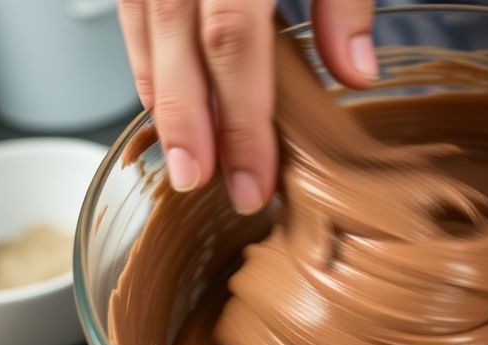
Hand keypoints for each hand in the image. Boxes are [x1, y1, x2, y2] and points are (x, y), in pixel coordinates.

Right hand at [117, 0, 376, 211]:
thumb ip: (344, 0)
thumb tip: (355, 72)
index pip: (233, 46)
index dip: (240, 122)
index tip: (251, 183)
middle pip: (180, 51)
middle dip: (188, 127)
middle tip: (199, 184)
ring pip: (146, 35)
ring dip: (163, 101)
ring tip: (185, 157)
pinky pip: (132, 12)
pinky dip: (144, 59)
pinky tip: (161, 97)